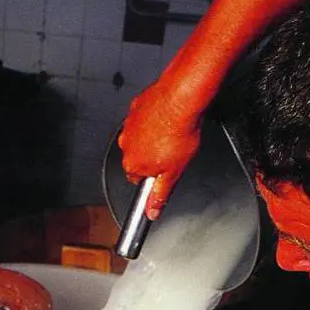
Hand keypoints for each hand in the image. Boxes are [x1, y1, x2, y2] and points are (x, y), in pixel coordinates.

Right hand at [118, 74, 202, 220]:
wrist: (182, 97)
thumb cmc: (179, 132)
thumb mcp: (174, 173)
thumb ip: (160, 195)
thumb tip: (152, 212)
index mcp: (133, 164)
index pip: (138, 179)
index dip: (153, 175)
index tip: (164, 170)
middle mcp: (126, 145)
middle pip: (137, 158)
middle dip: (152, 156)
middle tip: (172, 151)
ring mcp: (130, 124)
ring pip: (140, 137)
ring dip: (152, 137)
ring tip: (172, 133)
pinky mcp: (136, 107)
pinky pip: (143, 118)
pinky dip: (153, 119)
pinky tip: (168, 118)